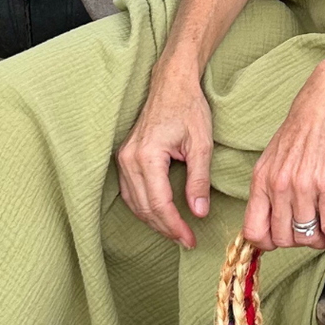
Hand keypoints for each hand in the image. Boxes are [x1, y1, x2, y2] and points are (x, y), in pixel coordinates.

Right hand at [117, 61, 213, 248]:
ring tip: (175, 232)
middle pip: (144, 207)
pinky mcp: (124, 157)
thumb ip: (199, 180)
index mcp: (148, 155)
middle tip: (186, 241)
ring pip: (134, 203)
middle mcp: (129, 159)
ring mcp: (123, 158)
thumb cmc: (188, 108)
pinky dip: (144, 207)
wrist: (171, 84)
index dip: (175, 226)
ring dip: (153, 221)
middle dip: (165, 228)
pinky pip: (130, 191)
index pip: (159, 203)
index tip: (190, 239)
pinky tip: (160, 214)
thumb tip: (199, 212)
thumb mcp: (201, 145)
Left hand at [244, 60, 324, 259]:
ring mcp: (303, 186)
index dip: (267, 243)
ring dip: (318, 241)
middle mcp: (278, 185)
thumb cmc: (305, 127)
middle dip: (297, 242)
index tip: (281, 240)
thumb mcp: (275, 157)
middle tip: (309, 234)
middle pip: (282, 239)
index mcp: (261, 179)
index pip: (252, 231)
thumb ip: (271, 187)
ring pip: (306, 236)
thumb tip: (275, 220)